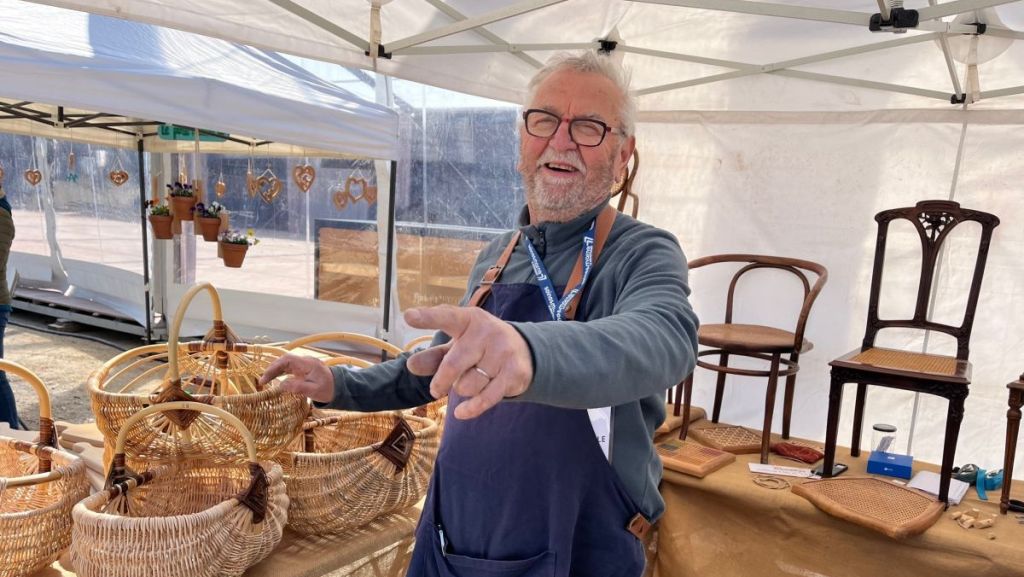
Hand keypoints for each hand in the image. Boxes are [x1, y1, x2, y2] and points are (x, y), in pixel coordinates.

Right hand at [259, 353, 333, 402]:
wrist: (340, 387)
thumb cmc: (328, 389)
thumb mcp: (314, 391)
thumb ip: (298, 387)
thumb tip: (281, 385)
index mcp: (308, 364)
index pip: (287, 360)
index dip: (274, 367)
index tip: (266, 377)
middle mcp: (305, 361)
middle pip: (284, 361)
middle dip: (272, 369)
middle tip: (262, 381)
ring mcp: (304, 364)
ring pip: (286, 364)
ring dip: (275, 371)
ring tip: (265, 381)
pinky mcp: (304, 369)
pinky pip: (290, 368)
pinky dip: (281, 372)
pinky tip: (275, 379)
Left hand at [405, 305, 532, 419]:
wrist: (525, 351)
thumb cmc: (480, 347)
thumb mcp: (457, 346)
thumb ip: (434, 356)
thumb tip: (411, 366)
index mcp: (468, 319)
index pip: (446, 317)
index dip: (427, 318)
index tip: (408, 316)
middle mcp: (487, 332)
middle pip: (453, 365)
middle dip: (441, 382)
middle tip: (436, 390)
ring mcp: (503, 351)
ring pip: (468, 385)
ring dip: (463, 390)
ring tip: (471, 380)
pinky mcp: (514, 372)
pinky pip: (485, 398)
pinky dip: (470, 408)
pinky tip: (460, 412)